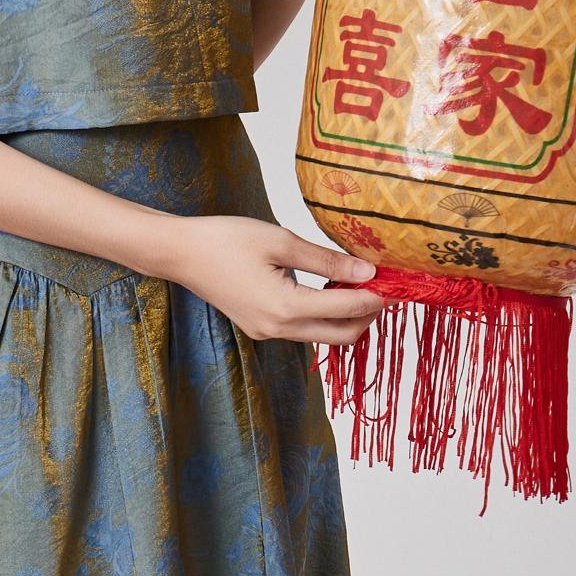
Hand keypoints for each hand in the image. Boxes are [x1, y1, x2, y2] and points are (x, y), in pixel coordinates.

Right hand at [165, 214, 383, 348]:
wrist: (181, 254)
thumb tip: (367, 271)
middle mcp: (278, 329)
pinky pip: (304, 330)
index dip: (376, 296)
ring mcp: (268, 333)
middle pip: (343, 336)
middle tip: (380, 285)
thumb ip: (327, 259)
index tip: (395, 280)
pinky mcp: (261, 329)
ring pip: (324, 335)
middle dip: (367, 314)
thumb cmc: (225, 239)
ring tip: (354, 282)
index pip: (347, 308)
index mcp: (285, 307)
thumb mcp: (281, 240)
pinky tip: (326, 287)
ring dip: (346, 315)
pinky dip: (323, 314)